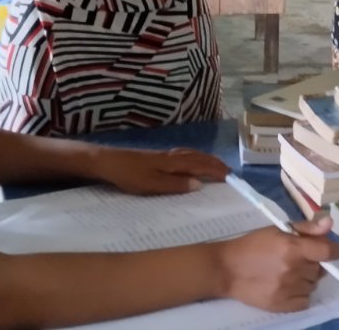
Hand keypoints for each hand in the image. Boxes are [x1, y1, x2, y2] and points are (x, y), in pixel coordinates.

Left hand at [90, 147, 230, 195]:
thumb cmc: (129, 175)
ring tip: (215, 166)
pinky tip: (191, 163)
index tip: (230, 177)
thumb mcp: (152, 185)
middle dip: (214, 163)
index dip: (215, 170)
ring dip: (205, 159)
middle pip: (198, 157)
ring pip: (191, 154)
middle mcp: (172, 156)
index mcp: (173, 163)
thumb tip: (199, 183)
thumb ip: (176, 185)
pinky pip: (184, 155)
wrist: (108, 162)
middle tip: (228, 172)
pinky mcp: (157, 157)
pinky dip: (194, 158)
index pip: (200, 164)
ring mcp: (164, 155)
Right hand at [211, 218, 338, 311]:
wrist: (227, 269)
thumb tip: (330, 223)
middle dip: (313, 263)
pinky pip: (305, 301)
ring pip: (313, 285)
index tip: (329, 250)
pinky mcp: (282, 305)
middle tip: (296, 259)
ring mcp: (288, 289)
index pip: (329, 252)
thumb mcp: (279, 230)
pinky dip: (300, 294)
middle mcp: (293, 270)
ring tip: (288, 273)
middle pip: (321, 269)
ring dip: (306, 279)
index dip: (334, 250)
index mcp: (293, 248)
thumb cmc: (254, 245)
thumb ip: (307, 228)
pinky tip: (287, 286)